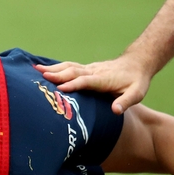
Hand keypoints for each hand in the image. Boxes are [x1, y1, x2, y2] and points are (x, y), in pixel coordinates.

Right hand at [35, 55, 150, 113]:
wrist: (137, 63)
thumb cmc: (136, 81)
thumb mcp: (137, 93)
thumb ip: (125, 102)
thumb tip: (115, 111)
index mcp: (104, 79)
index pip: (86, 81)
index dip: (73, 84)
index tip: (60, 88)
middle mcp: (94, 71)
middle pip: (73, 72)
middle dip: (57, 74)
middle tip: (41, 76)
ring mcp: (89, 68)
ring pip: (69, 67)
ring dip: (53, 68)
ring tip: (36, 69)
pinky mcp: (86, 68)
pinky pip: (69, 66)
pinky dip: (55, 67)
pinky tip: (44, 68)